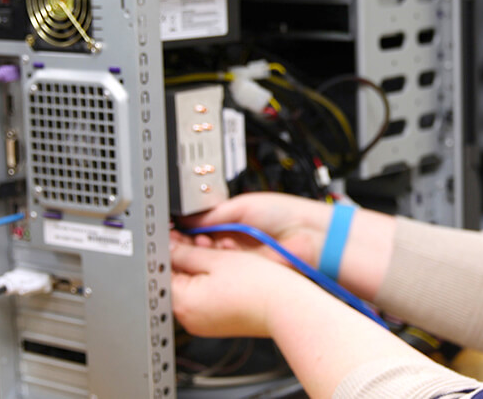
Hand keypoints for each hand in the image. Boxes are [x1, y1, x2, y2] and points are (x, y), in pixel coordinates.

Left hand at [170, 239, 318, 338]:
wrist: (286, 307)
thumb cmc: (257, 286)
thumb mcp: (216, 259)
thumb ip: (186, 252)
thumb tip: (169, 246)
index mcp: (182, 303)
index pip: (162, 270)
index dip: (167, 248)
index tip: (173, 233)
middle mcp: (189, 318)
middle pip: (176, 279)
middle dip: (185, 256)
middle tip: (196, 237)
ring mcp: (203, 322)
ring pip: (192, 287)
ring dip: (200, 267)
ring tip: (217, 251)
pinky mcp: (217, 323)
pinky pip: (205, 298)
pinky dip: (211, 281)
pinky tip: (225, 268)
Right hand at [182, 192, 332, 266]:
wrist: (310, 236)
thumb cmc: (285, 214)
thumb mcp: (241, 206)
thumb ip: (212, 215)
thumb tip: (186, 219)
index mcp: (231, 224)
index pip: (199, 231)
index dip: (185, 234)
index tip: (172, 234)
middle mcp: (235, 244)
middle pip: (201, 249)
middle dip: (191, 245)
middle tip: (182, 242)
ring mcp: (241, 262)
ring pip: (211, 263)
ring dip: (204, 255)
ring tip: (203, 246)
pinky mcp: (248, 276)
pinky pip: (227, 273)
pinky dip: (221, 265)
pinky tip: (219, 257)